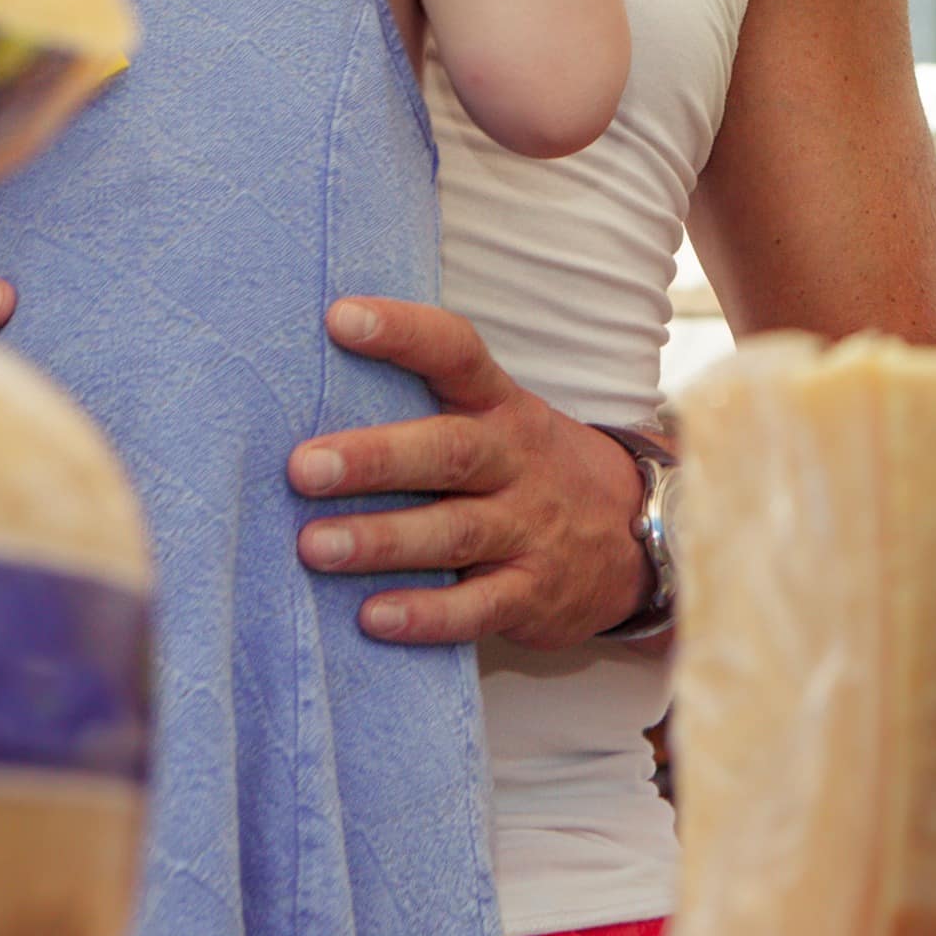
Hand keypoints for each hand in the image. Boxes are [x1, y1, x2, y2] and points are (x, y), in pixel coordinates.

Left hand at [289, 296, 652, 648]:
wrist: (633, 537)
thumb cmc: (528, 472)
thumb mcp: (498, 425)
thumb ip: (425, 411)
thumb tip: (302, 399)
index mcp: (502, 408)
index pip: (457, 353)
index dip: (403, 332)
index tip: (340, 317)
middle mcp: (517, 461)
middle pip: (451, 450)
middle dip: (376, 457)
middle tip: (303, 467)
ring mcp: (530, 527)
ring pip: (458, 530)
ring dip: (384, 538)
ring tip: (314, 545)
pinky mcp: (533, 593)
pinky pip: (479, 606)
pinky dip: (428, 614)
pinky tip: (374, 618)